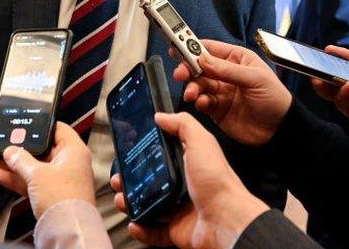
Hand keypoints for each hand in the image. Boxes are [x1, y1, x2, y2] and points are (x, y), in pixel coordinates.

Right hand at [0, 122, 95, 219]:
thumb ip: (20, 159)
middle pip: (44, 149)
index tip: (26, 125)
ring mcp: (61, 180)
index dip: (42, 125)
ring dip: (17, 164)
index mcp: (74, 151)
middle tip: (7, 144)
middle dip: (23, 148)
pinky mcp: (53, 195)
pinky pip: (33, 182)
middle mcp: (70, 164)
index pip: (58, 129)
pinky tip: (2, 175)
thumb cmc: (63, 199)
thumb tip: (11, 151)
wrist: (66, 229)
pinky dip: (19, 178)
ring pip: (36, 167)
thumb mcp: (36, 173)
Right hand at [111, 112, 268, 248]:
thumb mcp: (201, 142)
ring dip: (132, 204)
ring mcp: (180, 210)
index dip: (144, 155)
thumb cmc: (218, 181)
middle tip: (120, 179)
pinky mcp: (177, 231)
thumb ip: (183, 125)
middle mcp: (184, 187)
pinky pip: (154, 232)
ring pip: (149, 206)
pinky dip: (141, 228)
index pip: (161, 157)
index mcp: (189, 166)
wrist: (228, 220)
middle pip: (150, 182)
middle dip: (131, 181)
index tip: (128, 153)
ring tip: (122, 199)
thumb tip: (162, 116)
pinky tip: (134, 222)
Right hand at [173, 40, 290, 144]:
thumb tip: (203, 59)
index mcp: (236, 59)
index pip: (210, 49)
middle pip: (199, 67)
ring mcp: (220, 91)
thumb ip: (228, 70)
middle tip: (180, 74)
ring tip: (191, 93)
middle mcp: (226, 73)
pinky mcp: (217, 109)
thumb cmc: (275, 98)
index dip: (193, 47)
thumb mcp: (255, 79)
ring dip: (192, 87)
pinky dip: (198, 102)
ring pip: (198, 85)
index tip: (178, 48)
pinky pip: (202, 102)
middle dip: (188, 69)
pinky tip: (202, 104)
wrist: (279, 130)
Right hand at [310, 45, 348, 134]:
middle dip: (322, 88)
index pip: (324, 85)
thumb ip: (348, 57)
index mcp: (343, 87)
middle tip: (320, 79)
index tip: (311, 71)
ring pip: (342, 104)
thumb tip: (327, 48)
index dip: (316, 79)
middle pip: (328, 95)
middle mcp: (346, 100)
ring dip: (344, 93)